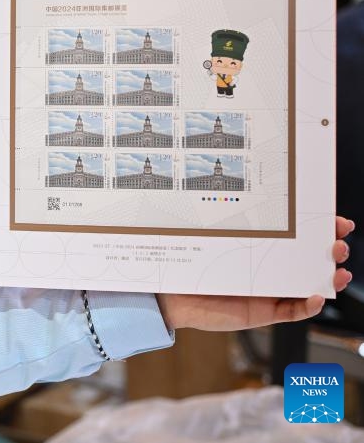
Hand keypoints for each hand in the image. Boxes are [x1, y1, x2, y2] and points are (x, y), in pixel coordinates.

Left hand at [156, 216, 353, 330]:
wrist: (172, 295)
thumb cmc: (191, 264)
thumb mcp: (213, 241)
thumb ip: (231, 229)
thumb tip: (247, 199)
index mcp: (261, 248)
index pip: (297, 237)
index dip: (320, 229)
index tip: (336, 220)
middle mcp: (269, 268)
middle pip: (310, 259)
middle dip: (331, 250)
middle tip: (338, 244)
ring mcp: (270, 291)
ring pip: (309, 285)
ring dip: (329, 279)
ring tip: (339, 271)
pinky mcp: (264, 312)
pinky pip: (293, 311)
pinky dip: (308, 306)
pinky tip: (317, 297)